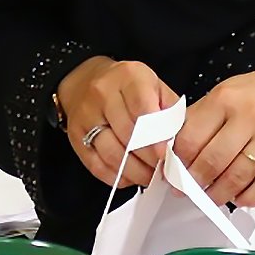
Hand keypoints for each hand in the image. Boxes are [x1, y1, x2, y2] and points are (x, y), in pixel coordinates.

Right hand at [57, 57, 178, 187]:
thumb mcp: (154, 85)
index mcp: (128, 77)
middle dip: (149, 158)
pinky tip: (129, 177)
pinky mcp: (75, 135)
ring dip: (134, 171)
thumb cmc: (127, 86)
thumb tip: (180, 144)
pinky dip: (116, 177)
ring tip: (149, 176)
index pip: (142, 108)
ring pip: (112, 153)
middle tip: (163, 170)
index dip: (157, 136)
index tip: (167, 155)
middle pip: (128, 134)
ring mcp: (86, 115)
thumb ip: (170, 110)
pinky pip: (96, 165)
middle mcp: (103, 93)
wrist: (86, 80)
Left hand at [173, 59, 254, 207]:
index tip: (172, 173)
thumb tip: (177, 144)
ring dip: (220, 193)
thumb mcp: (232, 89)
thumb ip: (206, 113)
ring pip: (237, 176)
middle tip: (188, 191)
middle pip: (212, 160)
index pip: (191, 137)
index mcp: (226, 97)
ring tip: (212, 198)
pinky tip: (241, 198)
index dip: (177, 161)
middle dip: (195, 182)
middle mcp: (249, 115)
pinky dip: (250, 196)